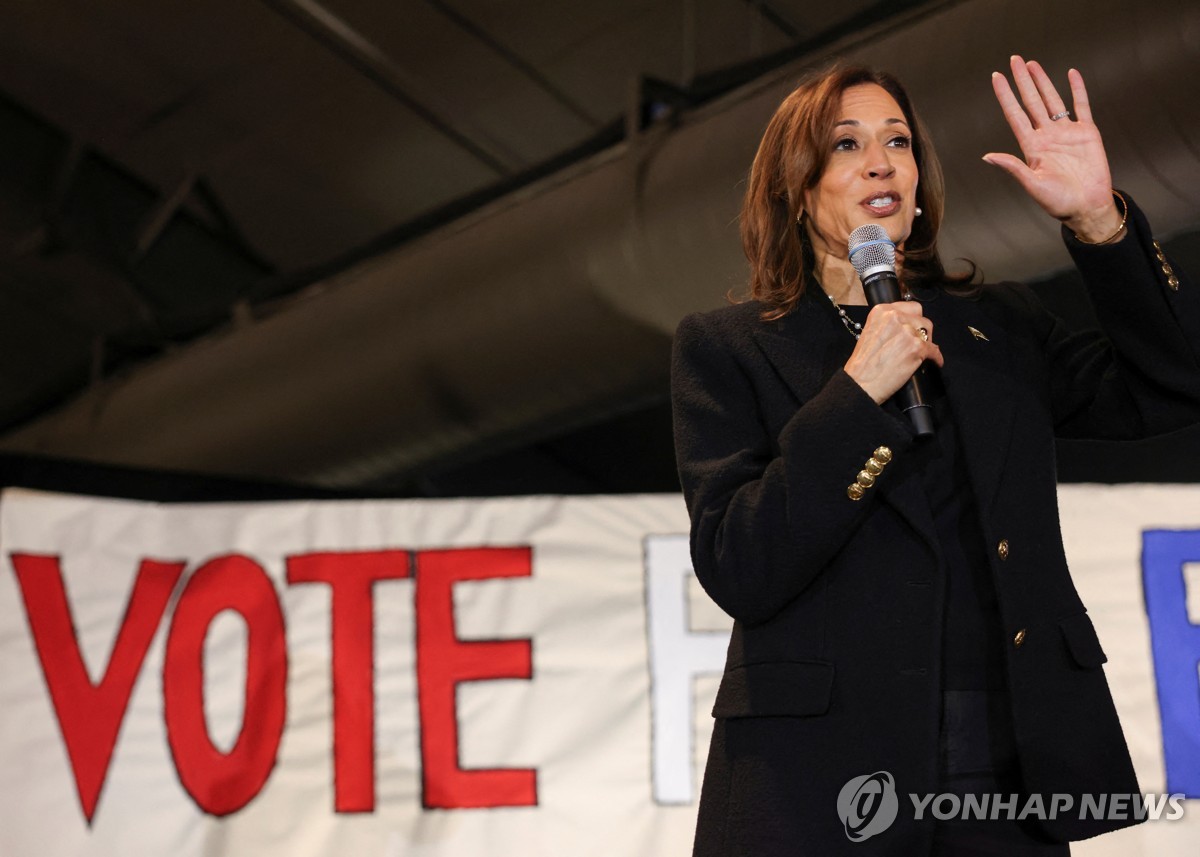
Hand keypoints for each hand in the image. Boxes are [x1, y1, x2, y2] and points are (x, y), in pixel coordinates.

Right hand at [844, 302, 942, 404]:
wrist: (860, 383)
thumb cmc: (862, 364)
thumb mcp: (870, 333)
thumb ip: (888, 326)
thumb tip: (906, 328)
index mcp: (881, 311)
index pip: (910, 307)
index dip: (914, 319)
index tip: (914, 328)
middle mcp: (894, 317)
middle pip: (922, 319)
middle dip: (922, 331)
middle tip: (917, 343)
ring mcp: (907, 332)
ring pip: (929, 335)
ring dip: (927, 345)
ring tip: (923, 355)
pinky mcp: (916, 347)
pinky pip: (934, 351)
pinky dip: (936, 358)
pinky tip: (934, 362)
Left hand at [983, 55, 1121, 241]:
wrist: (1087, 207)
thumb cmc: (1058, 202)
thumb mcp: (1032, 185)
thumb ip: (1012, 167)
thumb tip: (986, 156)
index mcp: (1031, 147)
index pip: (1015, 115)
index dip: (1006, 96)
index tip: (996, 77)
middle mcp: (1047, 136)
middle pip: (1032, 102)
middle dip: (1023, 81)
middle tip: (1015, 59)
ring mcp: (1066, 133)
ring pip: (1053, 100)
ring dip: (1043, 82)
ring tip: (1033, 64)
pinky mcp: (1087, 133)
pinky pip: (1082, 106)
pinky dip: (1077, 90)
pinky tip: (1071, 74)